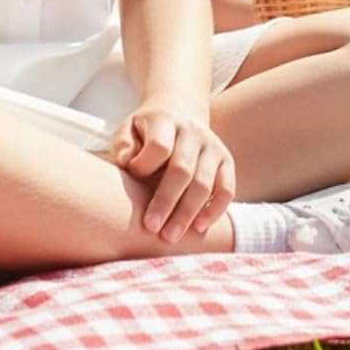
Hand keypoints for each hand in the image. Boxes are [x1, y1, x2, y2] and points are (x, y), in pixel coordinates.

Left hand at [109, 97, 234, 241]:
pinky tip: (199, 228)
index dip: (144, 166)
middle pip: (182, 169)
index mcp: (165, 120)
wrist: (178, 113)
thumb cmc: (146, 133)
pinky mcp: (226, 161)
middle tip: (151, 228)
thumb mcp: (128, 130)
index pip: (159, 146)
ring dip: (187, 213)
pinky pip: (226, 189)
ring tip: (170, 236)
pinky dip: (215, 210)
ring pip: (203, 183)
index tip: (131, 179)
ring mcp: (212, 146)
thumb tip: (126, 162)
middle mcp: (192, 131)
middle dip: (166, 201)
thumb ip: (123, 145)